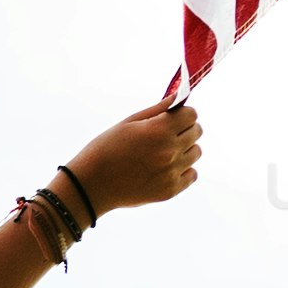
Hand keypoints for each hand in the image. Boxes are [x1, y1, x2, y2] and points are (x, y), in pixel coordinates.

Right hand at [64, 102, 202, 212]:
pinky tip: (164, 170)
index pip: (192, 114)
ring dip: (184, 150)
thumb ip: (157, 110)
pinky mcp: (170, 190)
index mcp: (159, 129)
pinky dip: (183, 171)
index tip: (172, 119)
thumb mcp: (128, 123)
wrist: (90, 186)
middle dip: (184, 130)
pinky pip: (191, 175)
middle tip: (165, 137)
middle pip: (196, 132)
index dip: (182, 114)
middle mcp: (169, 150)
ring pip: (196, 153)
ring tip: (163, 155)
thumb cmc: (105, 149)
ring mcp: (171, 172)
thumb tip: (179, 97)